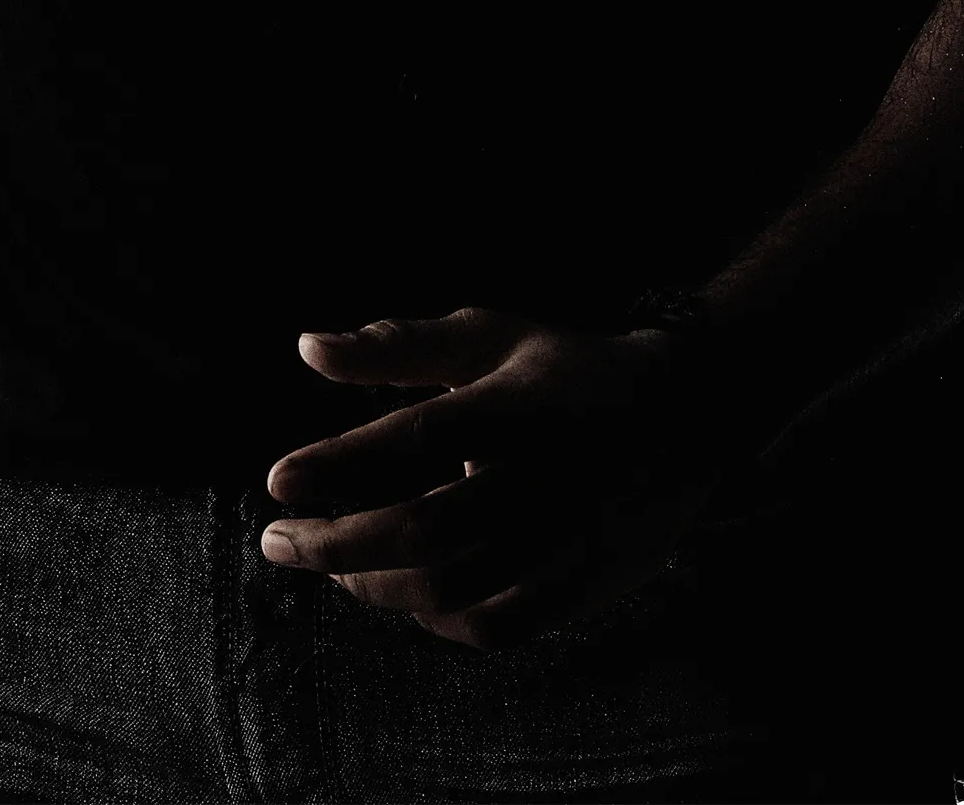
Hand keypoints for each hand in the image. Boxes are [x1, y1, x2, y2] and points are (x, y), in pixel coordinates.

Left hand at [260, 307, 733, 648]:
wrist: (686, 413)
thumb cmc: (562, 370)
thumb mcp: (491, 337)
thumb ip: (401, 345)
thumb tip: (306, 348)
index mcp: (518, 403)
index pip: (420, 435)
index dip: (343, 462)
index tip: (276, 481)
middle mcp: (544, 473)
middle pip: (427, 528)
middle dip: (337, 543)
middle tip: (277, 541)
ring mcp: (568, 535)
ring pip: (454, 588)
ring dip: (376, 588)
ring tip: (332, 569)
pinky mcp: (586, 581)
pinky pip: (497, 625)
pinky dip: (436, 621)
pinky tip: (402, 597)